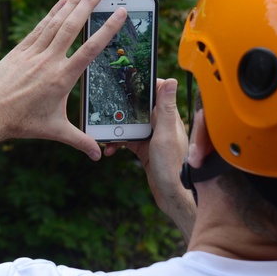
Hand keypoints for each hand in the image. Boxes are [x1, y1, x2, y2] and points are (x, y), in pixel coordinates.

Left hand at [0, 0, 125, 171]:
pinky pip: (39, 28)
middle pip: (72, 26)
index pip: (90, 49)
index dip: (107, 29)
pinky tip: (62, 1)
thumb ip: (79, 140)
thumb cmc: (21, 124)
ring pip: (56, 22)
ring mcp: (32, 53)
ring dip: (72, 2)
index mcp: (61, 78)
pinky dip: (52, 13)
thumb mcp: (54, 131)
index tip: (120, 12)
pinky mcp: (19, 51)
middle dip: (89, 4)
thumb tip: (97, 155)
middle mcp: (48, 61)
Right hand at [106, 78, 195, 239]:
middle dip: (123, 108)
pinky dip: (117, 143)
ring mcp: (152, 137)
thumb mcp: (164, 135)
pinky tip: (109, 150)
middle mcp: (161, 125)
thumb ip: (165, 109)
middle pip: (139, 108)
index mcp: (169, 118)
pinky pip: (127, 140)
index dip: (143, 85)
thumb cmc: (172, 167)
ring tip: (104, 134)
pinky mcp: (145, 149)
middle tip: (107, 107)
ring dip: (117, 128)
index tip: (127, 81)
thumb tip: (171, 80)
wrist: (172, 195)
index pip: (157, 92)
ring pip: (130, 124)